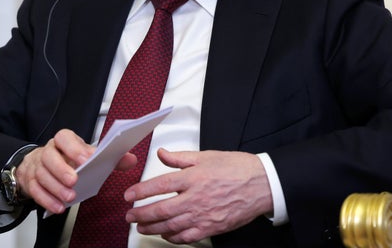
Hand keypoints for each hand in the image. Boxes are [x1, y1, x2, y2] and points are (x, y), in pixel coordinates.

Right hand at [15, 129, 136, 213]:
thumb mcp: (88, 155)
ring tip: (70, 197)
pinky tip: (59, 207)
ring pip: (42, 175)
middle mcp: (48, 151)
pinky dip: (47, 200)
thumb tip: (130, 159)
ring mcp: (37, 166)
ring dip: (56, 188)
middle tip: (75, 181)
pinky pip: (35, 191)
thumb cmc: (69, 158)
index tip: (86, 158)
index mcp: (63, 141)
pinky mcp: (31, 182)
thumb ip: (109, 158)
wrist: (41, 163)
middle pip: (49, 157)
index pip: (64, 138)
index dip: (74, 148)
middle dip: (62, 170)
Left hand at [125, 148, 272, 243]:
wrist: (262, 184)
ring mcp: (203, 215)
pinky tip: (166, 235)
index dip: (140, 191)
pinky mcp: (211, 228)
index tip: (129, 195)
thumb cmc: (238, 168)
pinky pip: (186, 237)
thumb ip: (181, 158)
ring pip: (170, 226)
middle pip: (160, 210)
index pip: (159, 185)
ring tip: (141, 227)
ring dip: (152, 228)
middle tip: (130, 216)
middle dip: (141, 214)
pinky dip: (173, 238)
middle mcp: (195, 198)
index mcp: (193, 177)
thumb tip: (162, 154)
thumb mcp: (207, 156)